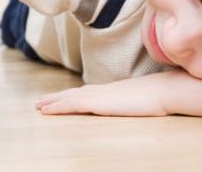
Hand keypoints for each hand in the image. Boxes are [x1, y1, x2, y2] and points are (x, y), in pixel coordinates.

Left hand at [36, 77, 168, 116]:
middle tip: (41, 101)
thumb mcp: (143, 100)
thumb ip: (134, 101)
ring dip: (52, 102)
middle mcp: (102, 90)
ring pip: (68, 98)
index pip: (86, 92)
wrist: (163, 91)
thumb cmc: (159, 97)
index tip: (61, 97)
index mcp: (112, 91)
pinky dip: (57, 107)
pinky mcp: (96, 103)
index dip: (72, 95)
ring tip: (38, 106)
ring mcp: (98, 95)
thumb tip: (136, 104)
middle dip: (57, 97)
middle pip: (73, 93)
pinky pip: (71, 105)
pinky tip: (46, 111)